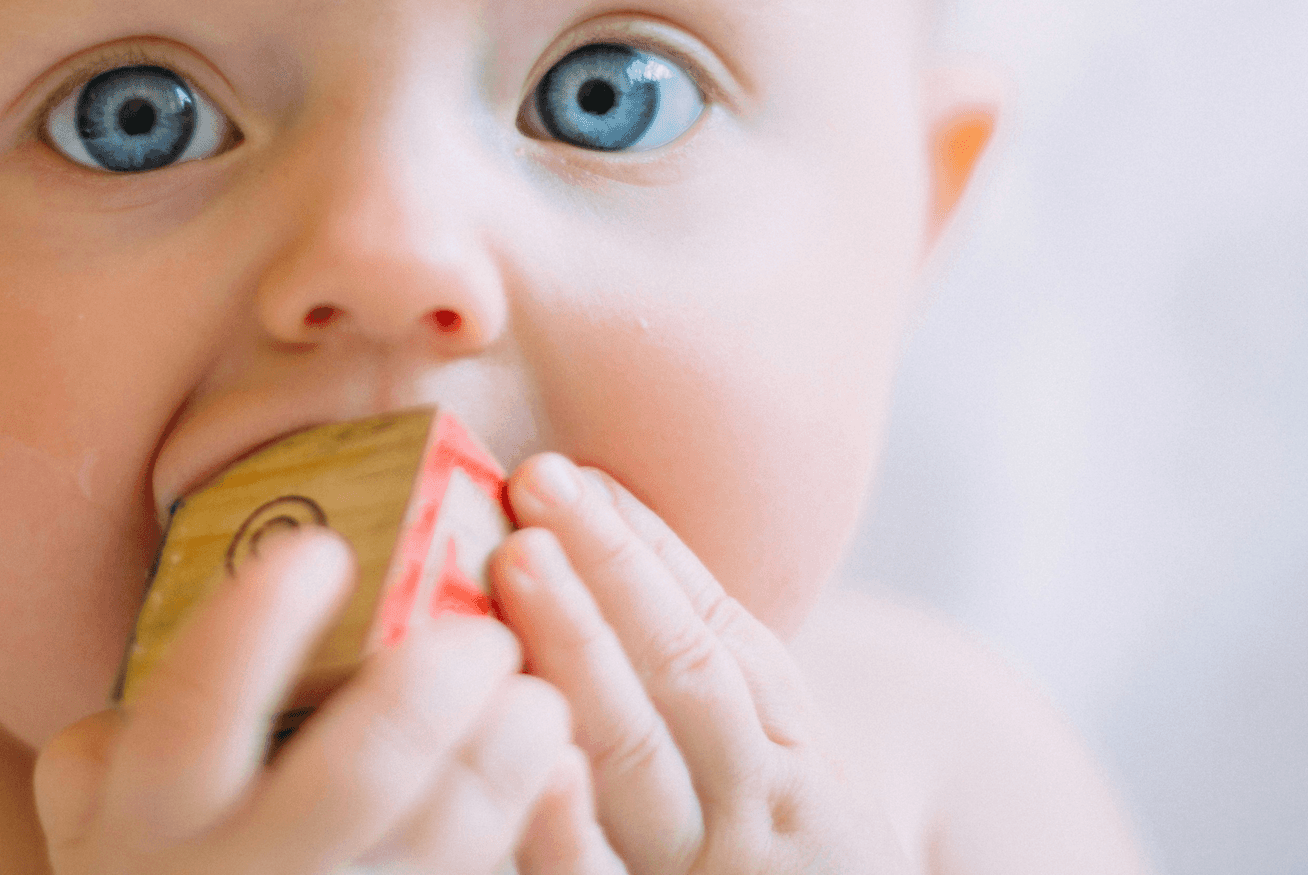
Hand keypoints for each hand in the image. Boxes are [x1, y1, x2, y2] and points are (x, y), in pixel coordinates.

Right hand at [34, 527, 619, 873]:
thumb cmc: (148, 870)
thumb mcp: (97, 809)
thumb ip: (120, 728)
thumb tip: (202, 612)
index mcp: (151, 820)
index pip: (200, 708)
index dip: (259, 625)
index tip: (320, 550)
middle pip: (357, 779)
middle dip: (430, 689)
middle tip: (482, 630)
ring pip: (447, 843)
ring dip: (503, 758)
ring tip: (537, 693)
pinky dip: (531, 826)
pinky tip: (551, 773)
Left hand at [495, 455, 910, 873]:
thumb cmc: (785, 868)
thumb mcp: (784, 773)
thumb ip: (716, 681)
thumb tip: (609, 535)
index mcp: (793, 755)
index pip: (720, 633)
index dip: (644, 549)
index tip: (574, 474)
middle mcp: (763, 811)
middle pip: (683, 679)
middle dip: (606, 575)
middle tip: (534, 492)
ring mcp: (711, 874)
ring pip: (644, 758)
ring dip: (577, 653)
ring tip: (514, 566)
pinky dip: (567, 828)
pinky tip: (534, 765)